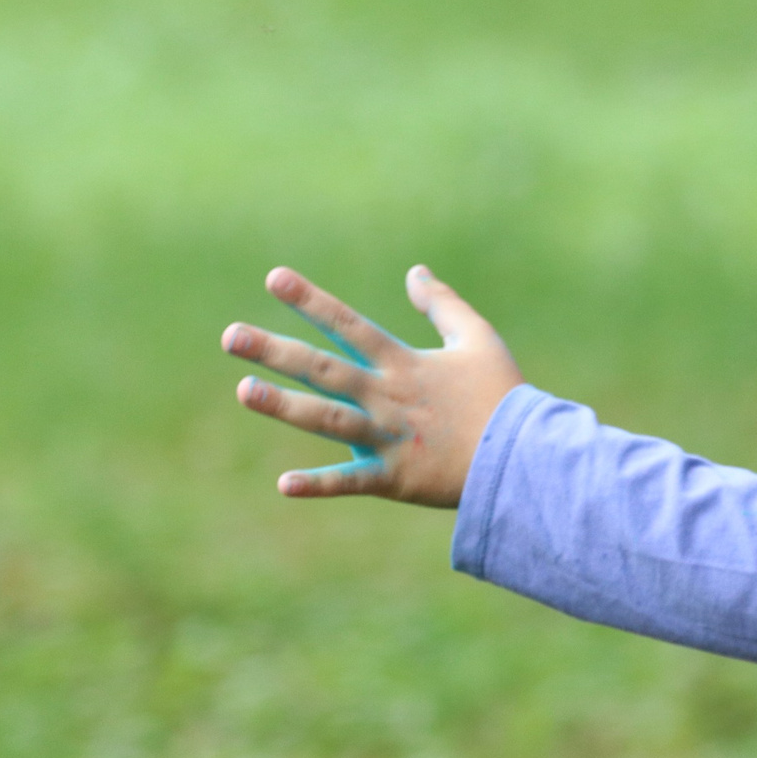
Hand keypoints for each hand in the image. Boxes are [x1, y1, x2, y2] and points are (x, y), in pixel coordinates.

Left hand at [222, 264, 525, 506]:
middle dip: (276, 352)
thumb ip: (443, 305)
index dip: (311, 300)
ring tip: (243, 391)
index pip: (349, 324)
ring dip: (285, 407)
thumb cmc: (503, 394)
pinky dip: (319, 486)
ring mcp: (390, 438)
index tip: (273, 278)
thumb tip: (414, 272)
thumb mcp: (478, 339)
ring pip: (328, 420)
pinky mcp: (396, 478)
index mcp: (405, 363)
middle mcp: (389, 397)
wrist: (526, 456)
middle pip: (324, 369)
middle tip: (230, 336)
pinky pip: (352, 482)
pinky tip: (283, 485)